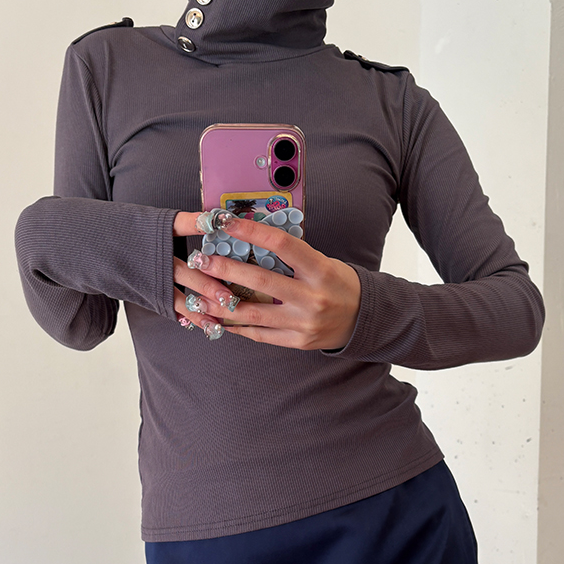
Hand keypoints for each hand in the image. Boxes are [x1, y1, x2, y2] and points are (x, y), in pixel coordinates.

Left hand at [171, 213, 360, 350]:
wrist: (363, 319)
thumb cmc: (338, 284)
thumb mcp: (322, 262)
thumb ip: (291, 256)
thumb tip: (250, 240)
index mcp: (320, 269)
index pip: (281, 245)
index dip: (251, 231)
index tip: (226, 222)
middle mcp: (312, 297)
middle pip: (261, 280)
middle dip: (225, 269)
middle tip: (201, 260)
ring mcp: (304, 323)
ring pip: (254, 313)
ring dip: (222, 303)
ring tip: (200, 293)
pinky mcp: (298, 342)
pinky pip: (260, 334)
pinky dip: (237, 325)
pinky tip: (218, 317)